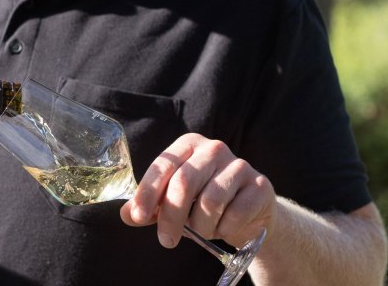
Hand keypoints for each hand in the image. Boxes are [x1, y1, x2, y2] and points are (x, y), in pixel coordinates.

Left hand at [120, 133, 276, 248]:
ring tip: (202, 232)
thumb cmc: (203, 203)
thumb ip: (151, 206)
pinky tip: (223, 229)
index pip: (163, 166)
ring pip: (210, 201)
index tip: (138, 216)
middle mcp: (213, 149)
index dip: (147, 192)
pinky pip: (235, 213)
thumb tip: (127, 214)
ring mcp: (240, 164)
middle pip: (184, 182)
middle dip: (171, 217)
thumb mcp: (174, 201)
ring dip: (201, 226)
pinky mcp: (260, 185)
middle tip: (166, 241)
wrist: (250, 214)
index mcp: (188, 145)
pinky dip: (224, 229)